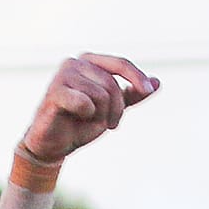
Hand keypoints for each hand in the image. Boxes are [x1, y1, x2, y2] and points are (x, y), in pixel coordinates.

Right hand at [20, 53, 157, 165]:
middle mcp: (75, 63)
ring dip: (100, 116)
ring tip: (88, 122)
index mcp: (89, 62)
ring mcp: (63, 75)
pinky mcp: (54, 91)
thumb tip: (156, 83)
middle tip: (109, 124)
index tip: (148, 89)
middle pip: (112, 83)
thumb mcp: (111, 109)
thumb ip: (132, 95)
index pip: (120, 64)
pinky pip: (85, 103)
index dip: (136, 76)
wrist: (52, 146)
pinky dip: (85, 115)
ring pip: (101, 95)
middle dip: (115, 108)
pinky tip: (75, 119)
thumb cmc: (79, 125)